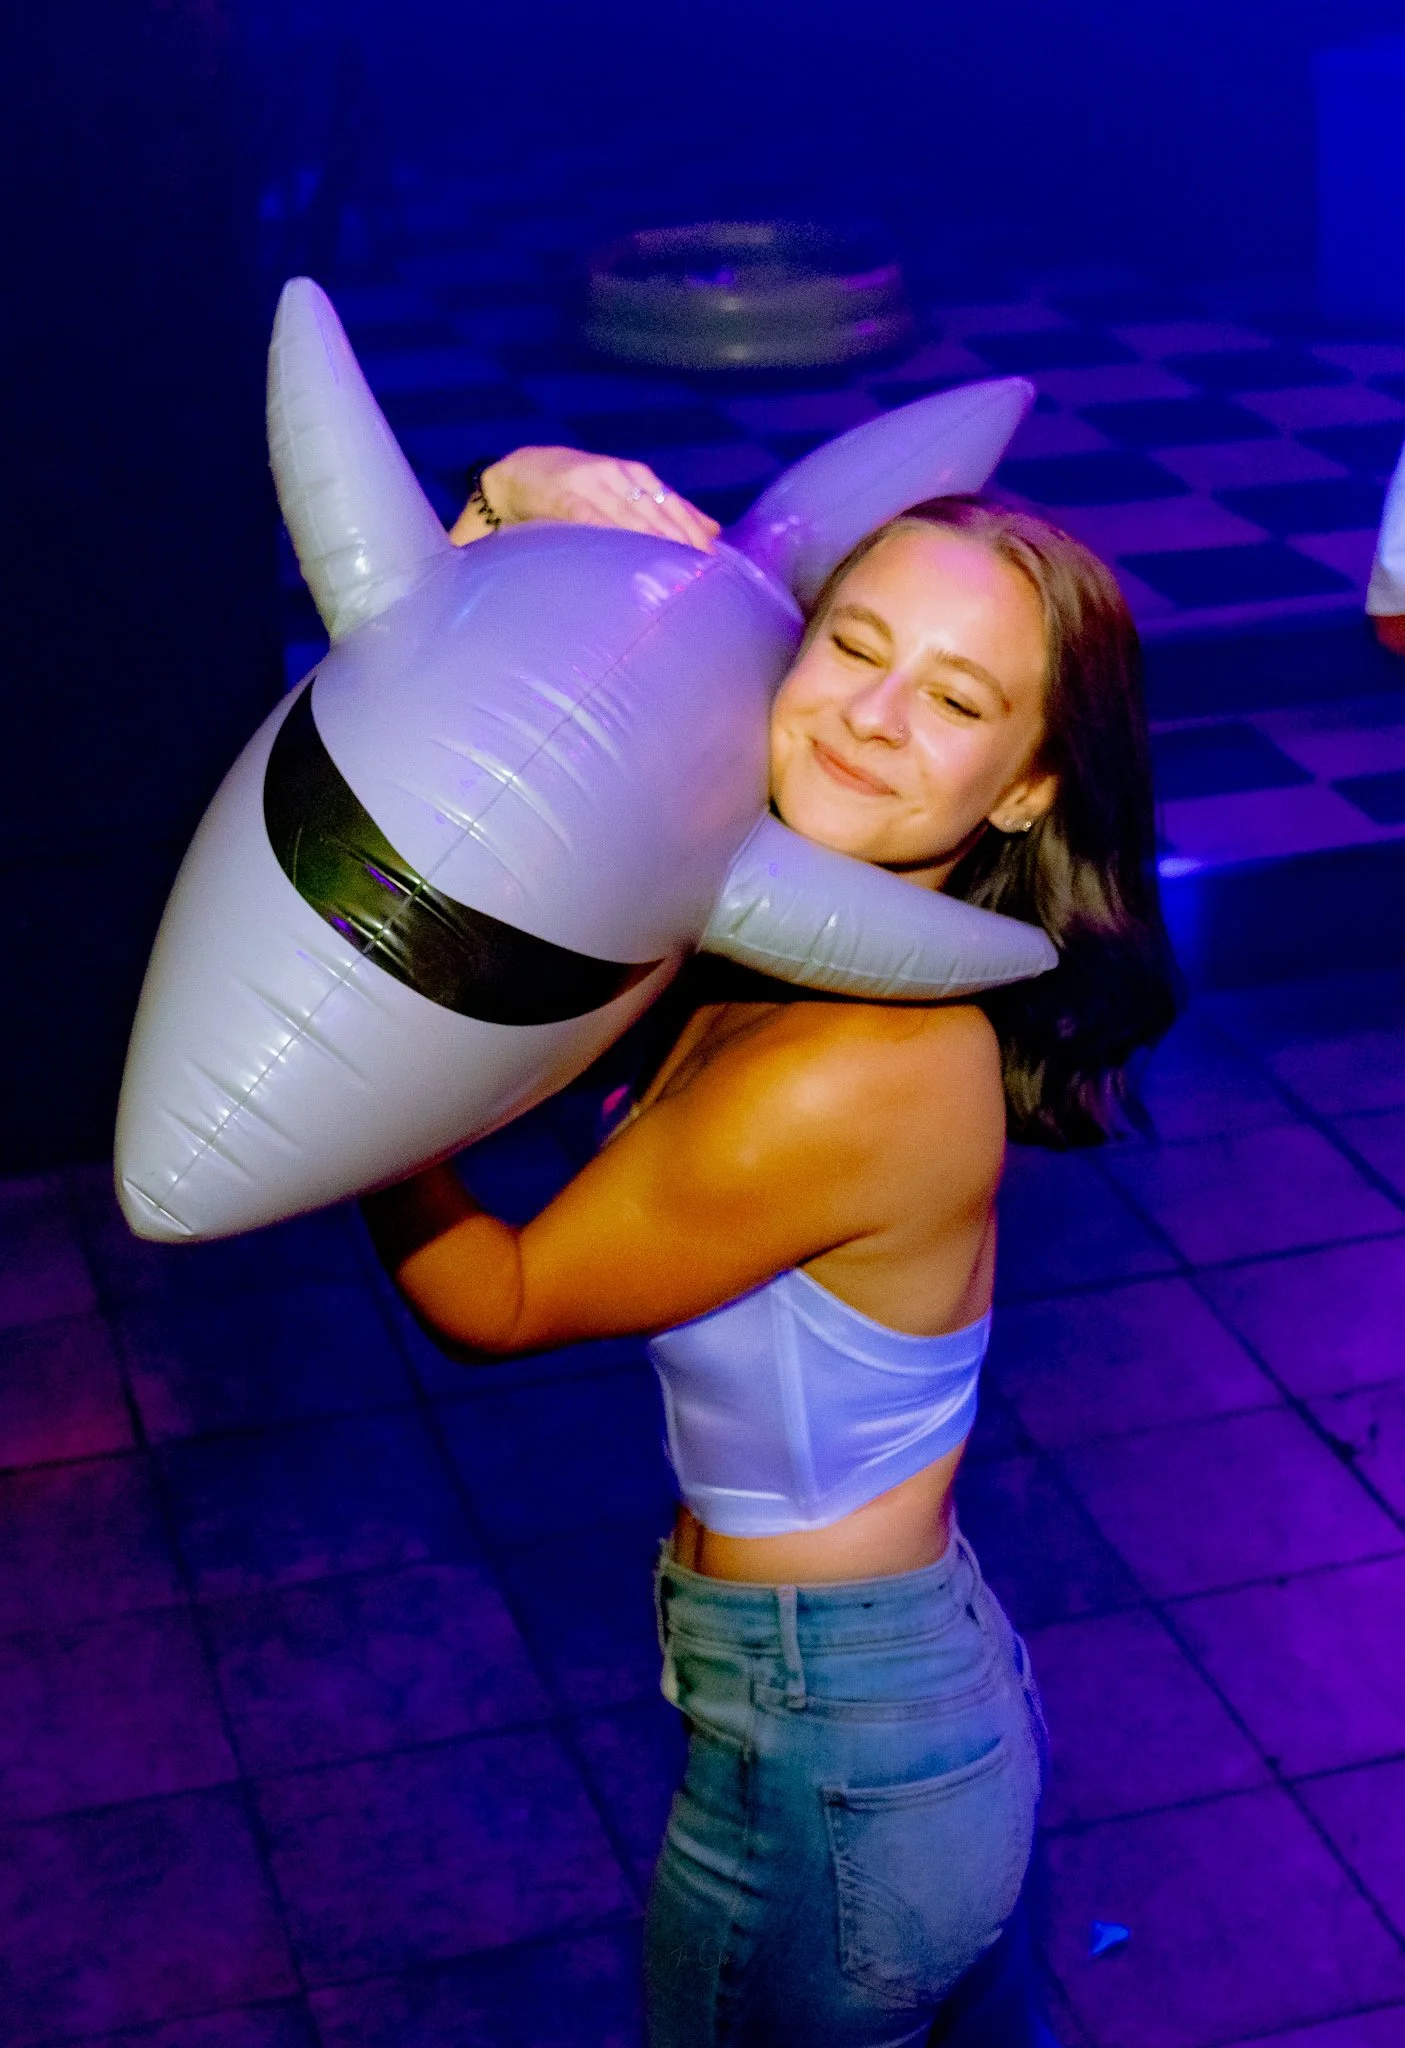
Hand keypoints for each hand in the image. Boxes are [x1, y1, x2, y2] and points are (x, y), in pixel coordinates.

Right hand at [449, 446, 719, 551]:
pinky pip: (587, 515)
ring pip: (627, 514)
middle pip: (657, 511)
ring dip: (650, 540)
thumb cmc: (581, 491)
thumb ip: (668, 509)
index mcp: (639, 476)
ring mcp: (591, 483)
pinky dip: (603, 529)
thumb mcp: (628, 494)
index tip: (712, 560)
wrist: (523, 473)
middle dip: (679, 540)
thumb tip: (714, 528)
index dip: (693, 531)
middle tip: (698, 571)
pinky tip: (616, 549)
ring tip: (670, 565)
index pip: (674, 505)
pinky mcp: (563, 495)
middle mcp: (620, 475)